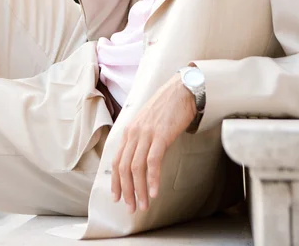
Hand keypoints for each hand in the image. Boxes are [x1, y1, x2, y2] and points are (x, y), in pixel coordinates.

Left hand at [111, 73, 196, 213]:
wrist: (181, 90)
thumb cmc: (166, 107)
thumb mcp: (147, 121)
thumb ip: (140, 137)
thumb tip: (139, 158)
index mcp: (129, 130)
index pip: (117, 160)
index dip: (116, 181)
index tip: (118, 197)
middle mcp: (134, 132)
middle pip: (123, 167)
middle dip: (126, 191)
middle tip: (131, 207)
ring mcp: (146, 134)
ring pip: (136, 168)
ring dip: (139, 190)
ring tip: (143, 205)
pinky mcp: (160, 135)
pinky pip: (153, 162)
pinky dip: (153, 179)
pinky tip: (155, 192)